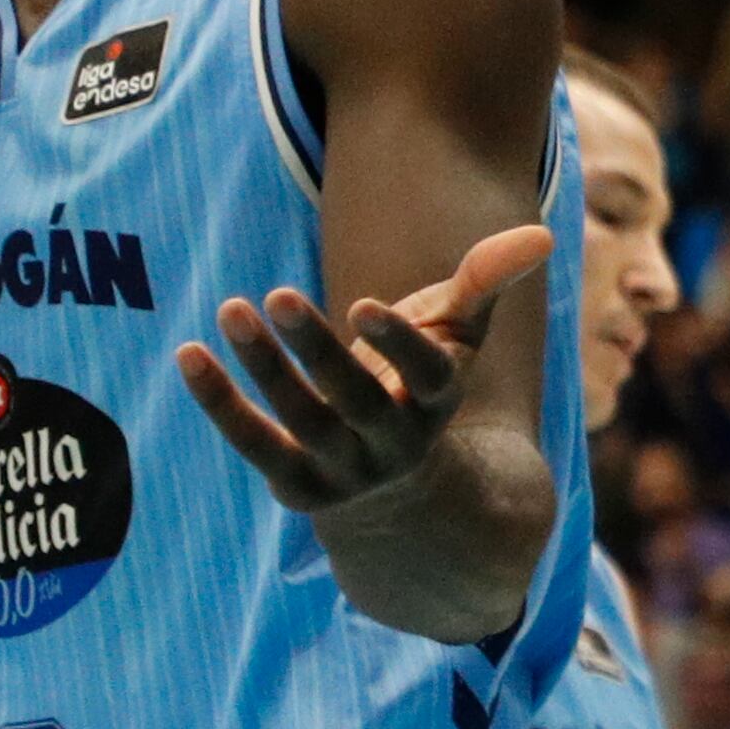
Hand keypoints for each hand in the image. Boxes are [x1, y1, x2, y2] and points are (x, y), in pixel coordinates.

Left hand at [176, 223, 554, 516]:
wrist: (399, 493)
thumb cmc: (421, 388)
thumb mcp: (456, 336)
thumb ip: (487, 281)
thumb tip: (541, 235)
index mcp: (439, 403)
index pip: (428, 378)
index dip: (398, 344)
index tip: (363, 305)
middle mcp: (396, 444)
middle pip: (355, 400)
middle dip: (317, 350)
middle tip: (278, 294)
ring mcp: (346, 470)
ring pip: (301, 421)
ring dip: (264, 367)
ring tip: (231, 308)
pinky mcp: (298, 486)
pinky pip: (254, 443)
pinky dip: (218, 401)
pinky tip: (188, 353)